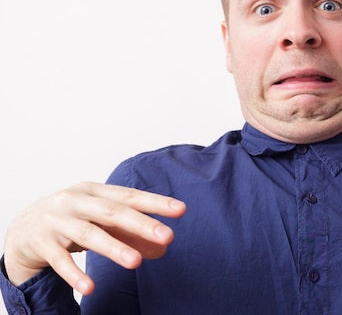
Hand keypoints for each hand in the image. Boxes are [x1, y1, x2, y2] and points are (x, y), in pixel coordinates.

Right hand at [3, 182, 185, 294]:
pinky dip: (75, 275)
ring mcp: (56, 221)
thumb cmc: (72, 220)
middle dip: (142, 224)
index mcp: (94, 190)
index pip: (129, 196)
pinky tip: (90, 288)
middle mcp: (75, 201)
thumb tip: (163, 248)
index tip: (180, 210)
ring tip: (136, 262)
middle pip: (113, 212)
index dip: (155, 202)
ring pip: (88, 234)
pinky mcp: (40, 243)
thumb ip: (131, 234)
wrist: (22, 228)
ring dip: (114, 248)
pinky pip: (60, 261)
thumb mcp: (100, 221)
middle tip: (167, 236)